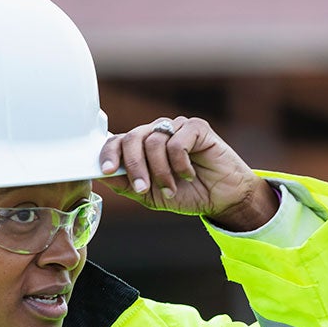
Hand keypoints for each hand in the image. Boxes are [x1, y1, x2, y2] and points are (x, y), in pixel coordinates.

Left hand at [99, 117, 278, 230]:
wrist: (222, 199)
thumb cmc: (188, 194)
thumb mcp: (151, 196)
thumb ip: (128, 185)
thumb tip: (104, 176)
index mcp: (142, 147)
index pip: (118, 141)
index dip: (109, 154)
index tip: (107, 171)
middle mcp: (157, 133)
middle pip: (132, 138)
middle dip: (134, 167)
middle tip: (143, 188)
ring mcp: (176, 128)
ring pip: (153, 142)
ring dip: (161, 172)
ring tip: (172, 188)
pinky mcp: (196, 127)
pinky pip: (176, 142)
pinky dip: (180, 164)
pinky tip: (189, 174)